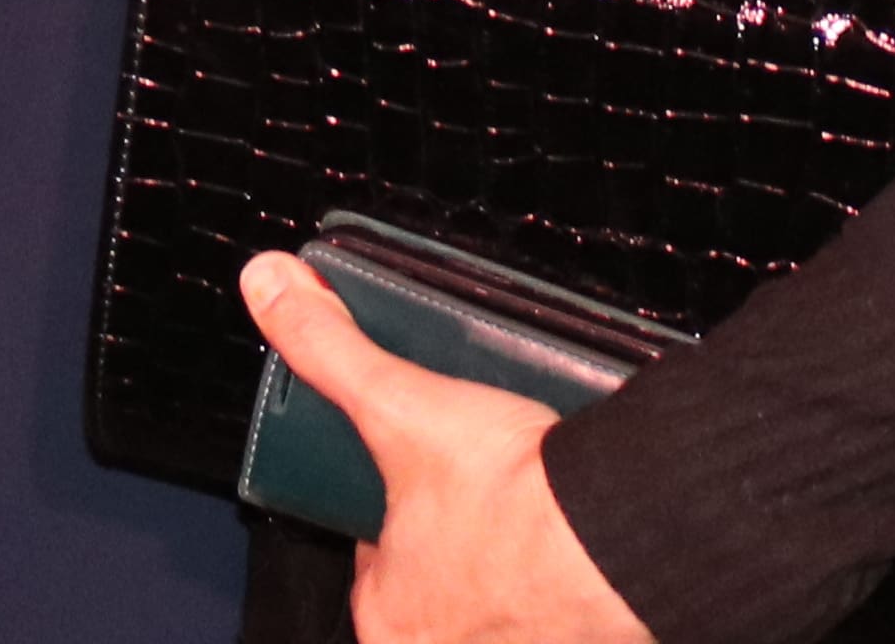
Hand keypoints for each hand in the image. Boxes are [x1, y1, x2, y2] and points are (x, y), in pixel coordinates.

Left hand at [243, 251, 661, 643]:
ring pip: (504, 603)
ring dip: (517, 560)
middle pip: (441, 585)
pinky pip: (563, 614)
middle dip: (460, 539)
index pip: (375, 562)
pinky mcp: (581, 643)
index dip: (396, 512)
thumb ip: (327, 347)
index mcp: (390, 616)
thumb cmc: (514, 498)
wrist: (624, 538)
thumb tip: (269, 287)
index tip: (424, 478)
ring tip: (534, 504)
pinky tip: (581, 533)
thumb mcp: (398, 403)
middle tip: (487, 487)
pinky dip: (570, 578)